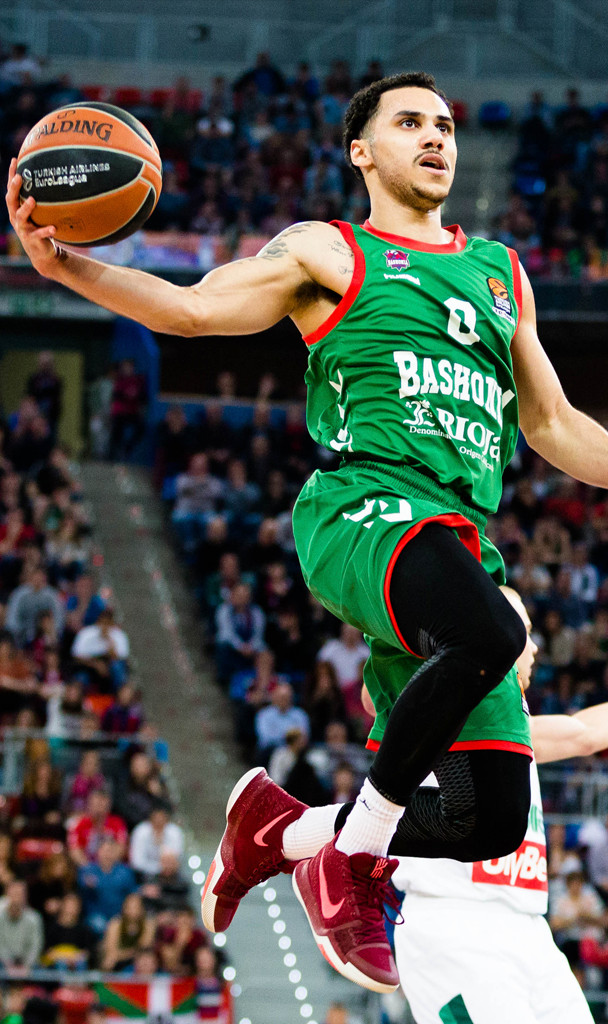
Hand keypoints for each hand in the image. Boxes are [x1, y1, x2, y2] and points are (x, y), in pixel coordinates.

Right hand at [5, 158, 60, 276]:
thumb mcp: (39, 213)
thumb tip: (54, 178)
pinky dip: (46, 231)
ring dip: (26, 208)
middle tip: (19, 177)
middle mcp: (16, 218)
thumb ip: (42, 199)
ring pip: (21, 217)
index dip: (11, 175)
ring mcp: (23, 230)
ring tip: (33, 200)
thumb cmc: (40, 228)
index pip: (11, 189)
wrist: (42, 253)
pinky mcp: (32, 241)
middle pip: (11, 201)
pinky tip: (54, 228)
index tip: (15, 160)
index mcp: (15, 209)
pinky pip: (39, 234)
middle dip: (14, 189)